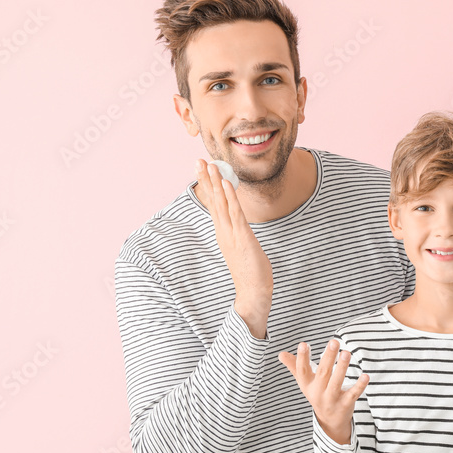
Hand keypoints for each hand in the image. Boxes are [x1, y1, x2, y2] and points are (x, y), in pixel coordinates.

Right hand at [194, 159, 272, 335]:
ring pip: (221, 203)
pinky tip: (226, 183)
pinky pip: (235, 213)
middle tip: (198, 160)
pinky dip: (230, 197)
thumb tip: (239, 226)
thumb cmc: (250, 272)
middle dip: (206, 179)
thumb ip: (238, 235)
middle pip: (213, 200)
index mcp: (223, 233)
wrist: (253, 292)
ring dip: (215, 182)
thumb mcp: (242, 248)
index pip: (214, 205)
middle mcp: (223, 231)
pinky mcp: (242, 238)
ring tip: (210, 164)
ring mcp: (231, 234)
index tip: (202, 169)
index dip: (208, 186)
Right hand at [278, 339, 368, 443]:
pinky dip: (359, 386)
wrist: (329, 421)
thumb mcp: (304, 382)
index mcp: (307, 385)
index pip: (302, 370)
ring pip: (336, 383)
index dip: (302, 358)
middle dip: (328, 357)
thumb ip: (294, 366)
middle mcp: (318, 392)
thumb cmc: (317, 393)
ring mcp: (332, 399)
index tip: (303, 344)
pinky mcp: (345, 404)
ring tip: (346, 353)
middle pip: (323, 373)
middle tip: (334, 341)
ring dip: (342, 368)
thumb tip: (280, 354)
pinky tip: (365, 376)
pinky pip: (353, 394)